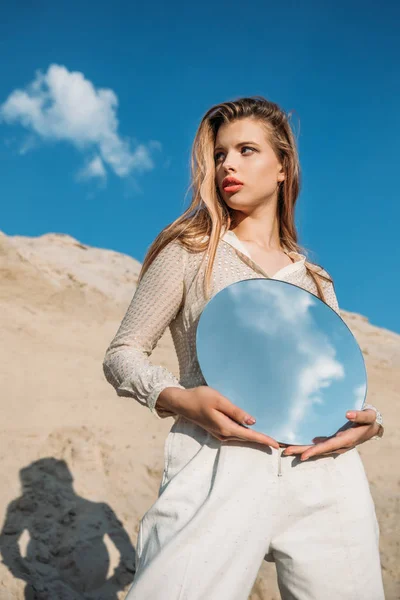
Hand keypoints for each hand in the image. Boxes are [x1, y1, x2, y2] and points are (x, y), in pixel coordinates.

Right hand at [163, 385, 279, 448]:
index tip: (277, 445)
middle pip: (247, 439)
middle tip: (280, 444)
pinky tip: (253, 431)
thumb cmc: (200, 397)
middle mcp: (224, 434)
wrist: (182, 402)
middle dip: (263, 441)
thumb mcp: (219, 400)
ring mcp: (220, 433)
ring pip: (242, 437)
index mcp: (225, 427)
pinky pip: (236, 434)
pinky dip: (247, 434)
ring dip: (256, 439)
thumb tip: (252, 421)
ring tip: (270, 439)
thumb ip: (235, 411)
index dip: (264, 439)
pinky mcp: (218, 429)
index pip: (249, 435)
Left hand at [282, 408, 382, 460]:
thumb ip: (360, 415)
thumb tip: (348, 413)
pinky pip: (317, 444)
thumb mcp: (369, 416)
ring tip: (285, 449)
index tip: (303, 456)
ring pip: (315, 448)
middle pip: (318, 450)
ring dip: (300, 449)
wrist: (372, 427)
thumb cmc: (369, 420)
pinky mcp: (331, 440)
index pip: (328, 446)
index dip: (315, 451)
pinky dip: (305, 445)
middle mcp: (338, 444)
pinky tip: (294, 444)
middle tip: (285, 452)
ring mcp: (333, 443)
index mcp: (346, 440)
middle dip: (302, 451)